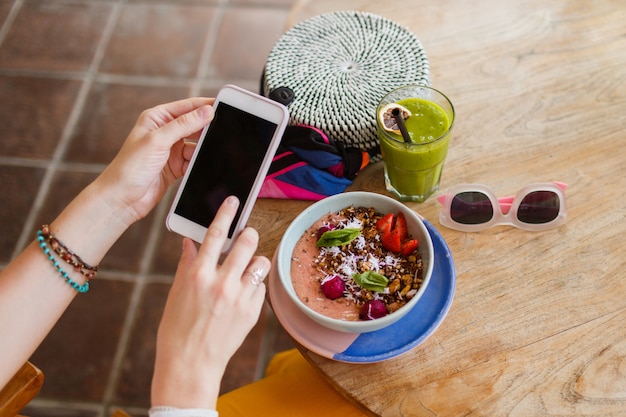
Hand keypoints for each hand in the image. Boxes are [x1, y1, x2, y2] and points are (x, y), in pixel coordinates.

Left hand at [95, 97, 214, 224]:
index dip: (206, 105)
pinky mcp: (175, 167)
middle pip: (194, 125)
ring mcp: (170, 150)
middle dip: (208, 129)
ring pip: (196, 145)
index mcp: (157, 118)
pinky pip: (194, 161)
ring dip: (203, 149)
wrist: (121, 199)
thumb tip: (206, 111)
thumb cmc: (129, 167)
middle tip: (226, 131)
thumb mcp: (157, 140)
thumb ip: (183, 125)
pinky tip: (204, 166)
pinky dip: (199, 163)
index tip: (225, 105)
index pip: (187, 107)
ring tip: (214, 152)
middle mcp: (164, 132)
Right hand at [151, 196, 269, 408]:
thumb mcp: (175, 293)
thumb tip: (190, 242)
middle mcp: (221, 283)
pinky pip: (261, 287)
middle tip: (246, 237)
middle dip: (248, 234)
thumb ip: (187, 265)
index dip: (225, 214)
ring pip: (261, 262)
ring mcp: (240, 298)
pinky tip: (241, 295)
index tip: (233, 201)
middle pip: (248, 242)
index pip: (215, 234)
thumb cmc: (177, 330)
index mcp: (198, 275)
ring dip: (254, 262)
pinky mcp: (253, 312)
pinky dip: (253, 286)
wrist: (190, 365)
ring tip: (244, 271)